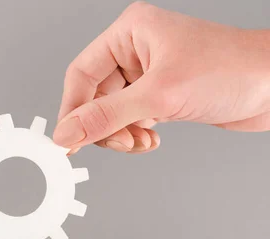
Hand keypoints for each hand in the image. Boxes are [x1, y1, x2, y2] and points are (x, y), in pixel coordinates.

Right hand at [54, 2, 269, 153]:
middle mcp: (135, 50)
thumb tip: (68, 133)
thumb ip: (107, 116)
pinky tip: (151, 139)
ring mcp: (148, 74)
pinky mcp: (160, 94)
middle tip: (119, 143)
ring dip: (121, 134)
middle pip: (95, 97)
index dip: (73, 110)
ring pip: (111, 112)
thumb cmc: (233, 69)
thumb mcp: (160, 95)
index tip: (68, 141)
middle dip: (104, 127)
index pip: (82, 74)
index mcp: (130, 33)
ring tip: (140, 141)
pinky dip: (135, 134)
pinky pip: (130, 119)